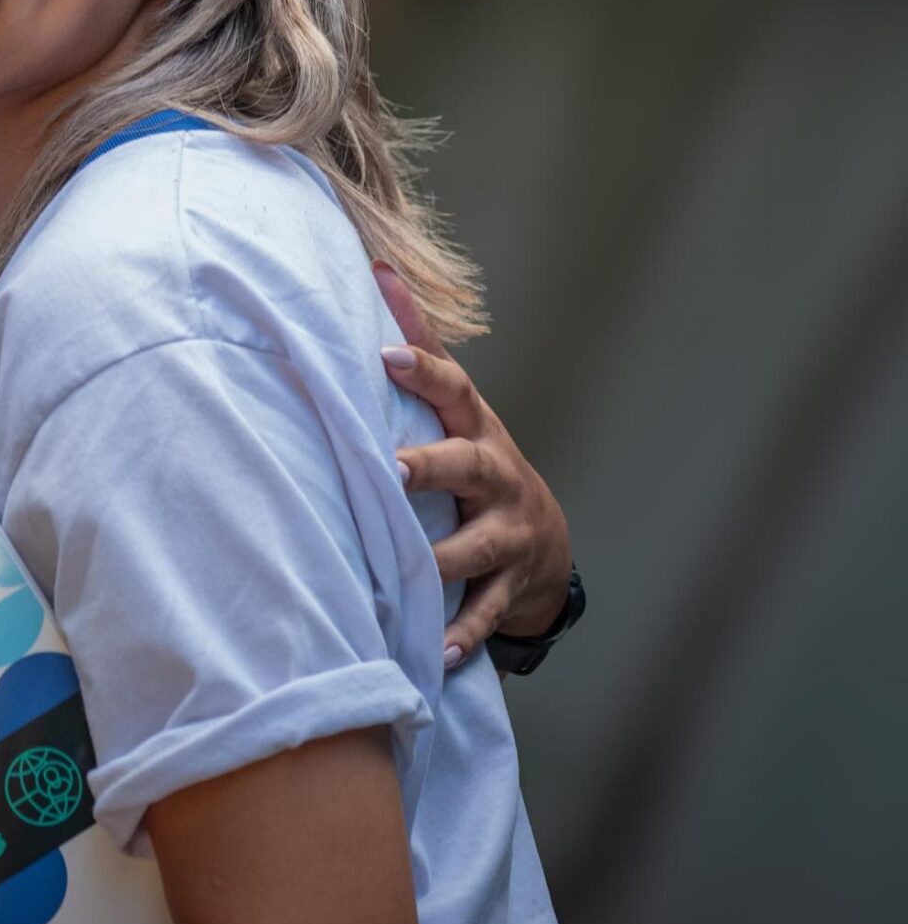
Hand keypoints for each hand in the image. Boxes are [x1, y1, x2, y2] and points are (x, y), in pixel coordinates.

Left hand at [373, 262, 572, 668]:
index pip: (453, 390)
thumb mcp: (457, 409)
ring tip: (407, 574)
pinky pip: (484, 614)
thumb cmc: (476, 461)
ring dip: (439, 563)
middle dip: (431, 467)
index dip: (422, 369)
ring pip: (474, 549)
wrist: (545, 544)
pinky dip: (462, 635)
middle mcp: (496, 479)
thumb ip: (418, 347)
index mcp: (475, 431)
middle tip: (391, 470)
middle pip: (466, 466)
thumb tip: (378, 268)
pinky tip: (437, 654)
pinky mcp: (510, 588)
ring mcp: (507, 536)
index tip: (383, 355)